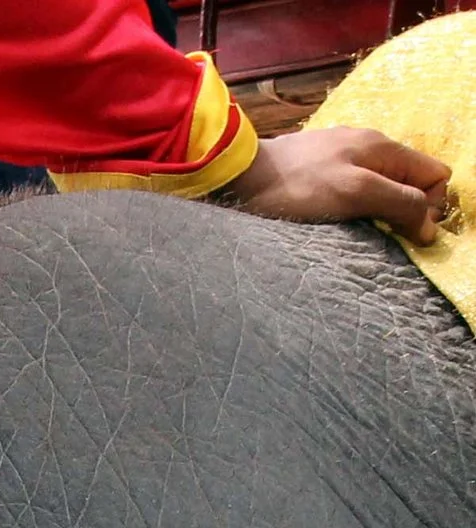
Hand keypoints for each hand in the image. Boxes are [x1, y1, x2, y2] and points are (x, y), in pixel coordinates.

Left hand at [226, 126, 452, 243]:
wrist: (240, 175)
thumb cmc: (296, 186)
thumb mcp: (354, 193)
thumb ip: (398, 202)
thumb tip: (430, 225)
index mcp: (383, 147)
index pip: (434, 174)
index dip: (430, 205)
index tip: (407, 231)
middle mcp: (368, 146)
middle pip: (409, 180)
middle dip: (405, 209)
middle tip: (383, 235)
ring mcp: (342, 154)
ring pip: (381, 185)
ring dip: (379, 210)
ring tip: (358, 231)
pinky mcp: (318, 168)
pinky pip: (352, 187)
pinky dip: (354, 206)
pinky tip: (335, 220)